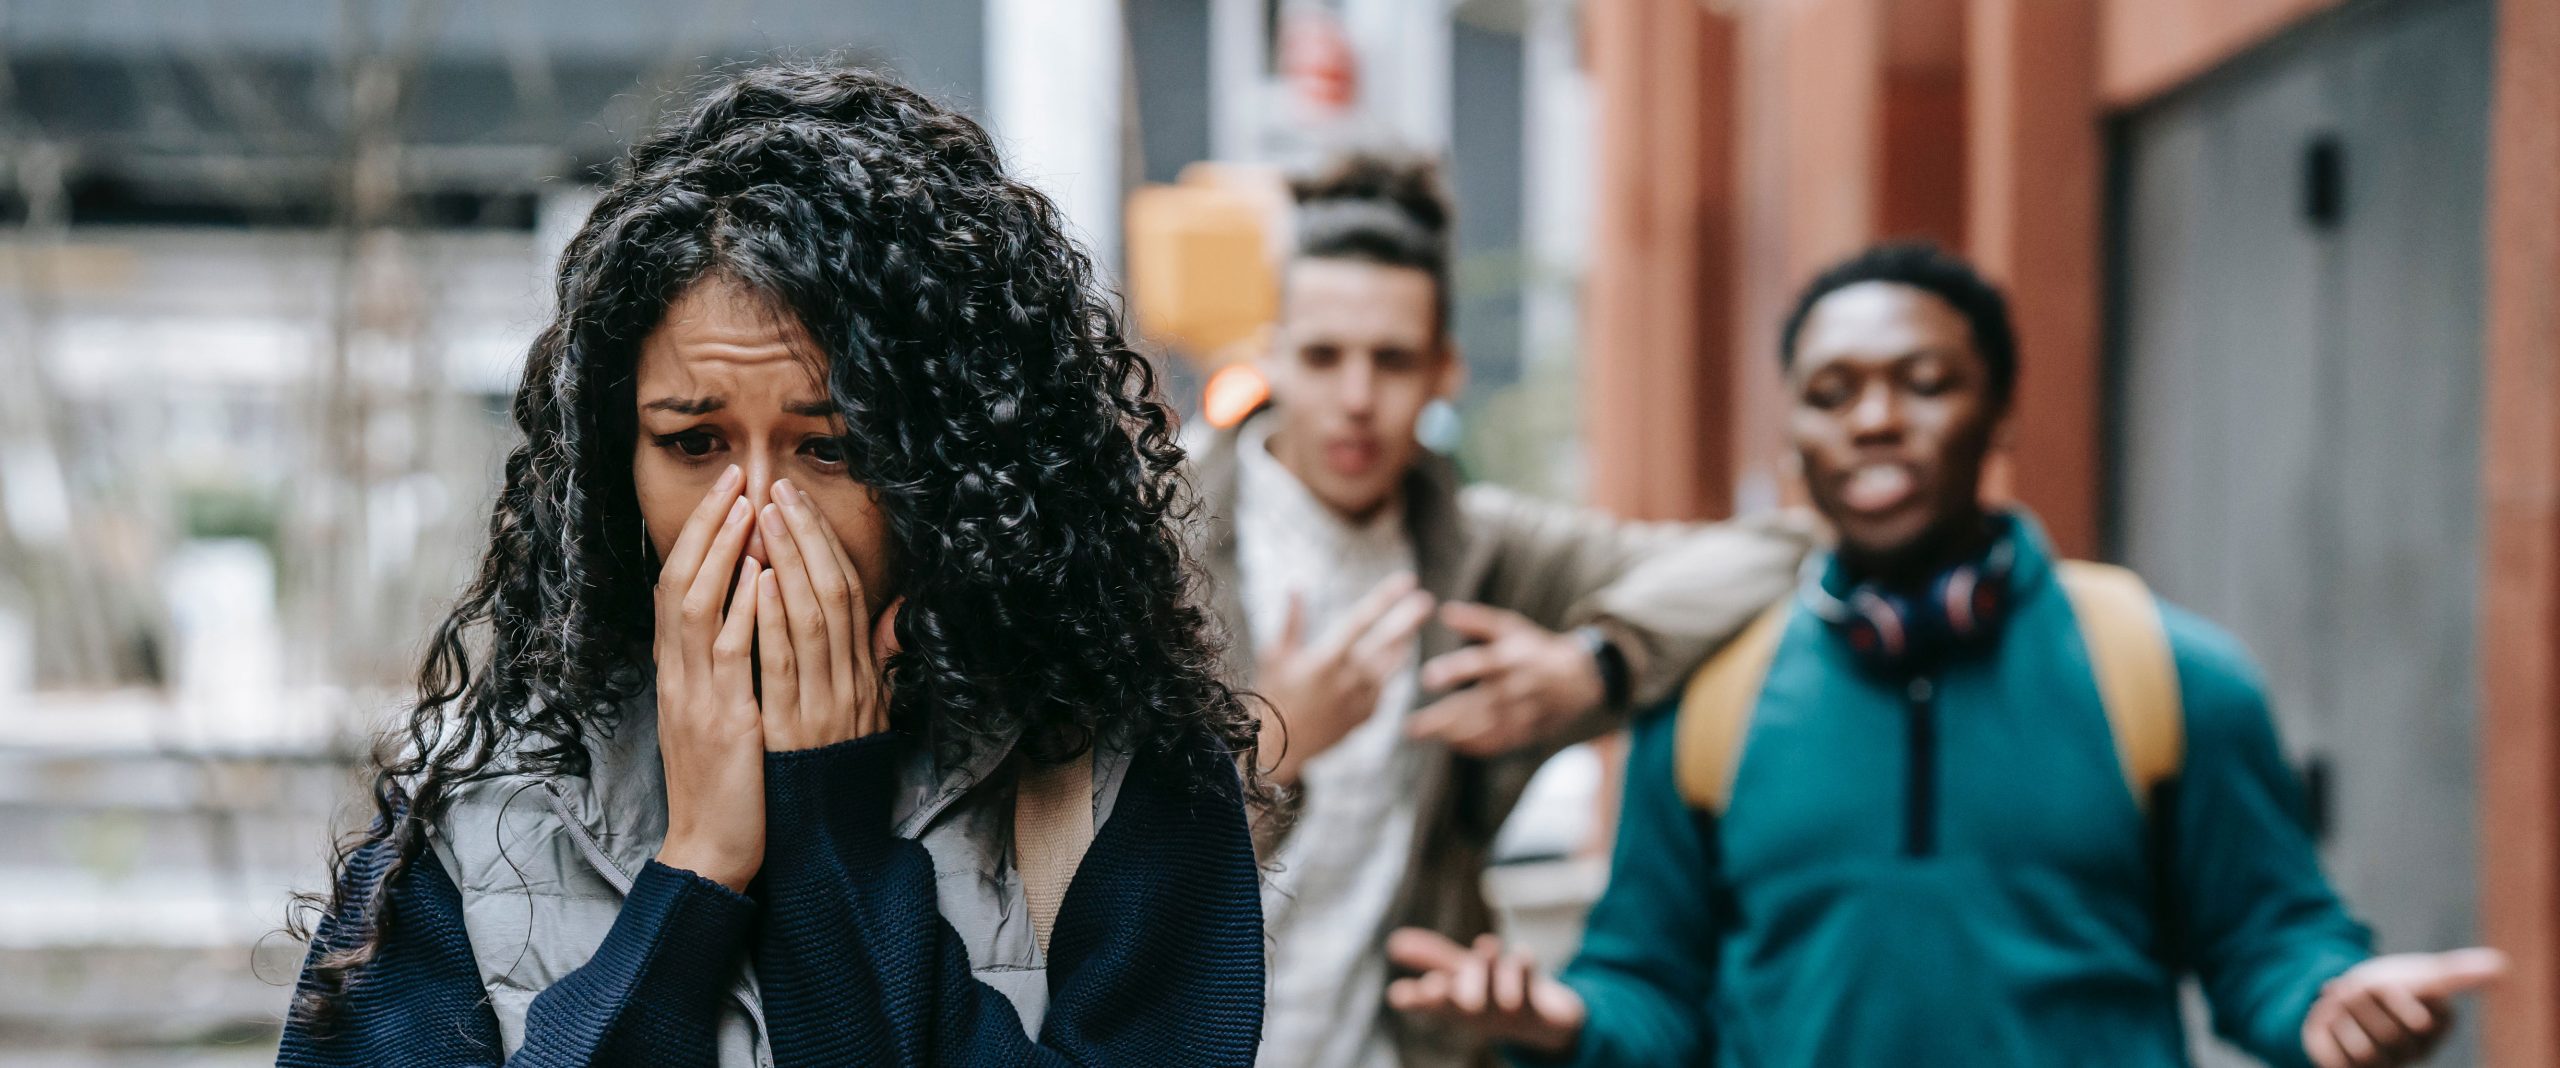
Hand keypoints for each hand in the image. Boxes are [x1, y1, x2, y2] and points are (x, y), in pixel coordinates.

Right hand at [650, 465, 768, 890]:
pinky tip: (760, 577)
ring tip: (747, 505)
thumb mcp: (727, 715)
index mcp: (679, 673)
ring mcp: (695, 697)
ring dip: (722, 552)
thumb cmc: (728, 784)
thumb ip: (734, 667)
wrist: (710, 850)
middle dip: (708, 526)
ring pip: (697, 607)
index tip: (729, 494)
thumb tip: (754, 616)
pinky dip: (743, 611)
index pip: (679, 588)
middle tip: (736, 476)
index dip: (701, 538)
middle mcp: (678, 676)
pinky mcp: (723, 722)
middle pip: (680, 582)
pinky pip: (728, 656)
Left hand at [754, 478, 898, 751]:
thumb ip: (879, 663)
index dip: (825, 544)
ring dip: (787, 562)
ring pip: (812, 619)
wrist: (823, 845)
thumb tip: (898, 614)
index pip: (850, 593)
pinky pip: (784, 665)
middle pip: (834, 594)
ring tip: (763, 518)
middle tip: (777, 490)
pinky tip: (758, 583)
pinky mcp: (793, 731)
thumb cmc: (834, 777)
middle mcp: (852, 685)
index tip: (799, 503)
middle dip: (805, 537)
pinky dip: (772, 619)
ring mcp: (825, 706)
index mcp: (865, 677)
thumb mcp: (870, 716)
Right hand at [1255, 573, 1434, 785]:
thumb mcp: (1274, 655)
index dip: (1384, 598)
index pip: (1361, 621)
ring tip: (1414, 626)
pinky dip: (1392, 672)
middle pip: (1385, 643)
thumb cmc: (1272, 695)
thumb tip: (1296, 585)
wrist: (1278, 747)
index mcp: (1325, 660)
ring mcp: (1359, 700)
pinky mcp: (1365, 716)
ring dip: (1404, 644)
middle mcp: (1347, 679)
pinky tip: (1397, 657)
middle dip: (1407, 619)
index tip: (1405, 580)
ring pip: (1391, 667)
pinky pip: (1385, 689)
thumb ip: (1291, 621)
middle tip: (1426, 600)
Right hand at [1385, 928, 1585, 1056]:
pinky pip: (1532, 986)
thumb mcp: (1462, 974)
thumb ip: (1431, 958)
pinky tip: (1523, 954)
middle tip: (1433, 986)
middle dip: (1449, 995)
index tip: (1398, 994)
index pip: (1431, 1004)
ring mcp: (1509, 1013)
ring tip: (1487, 945)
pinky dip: (1526, 967)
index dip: (1416, 1000)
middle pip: (1462, 1005)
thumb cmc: (1496, 994)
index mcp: (1457, 1006)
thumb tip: (1393, 942)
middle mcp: (1480, 1013)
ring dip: (1492, 969)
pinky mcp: (1538, 1008)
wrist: (1549, 1023)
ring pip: (1498, 993)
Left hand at [1406, 603, 1607, 755]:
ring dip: (1452, 734)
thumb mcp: (1511, 628)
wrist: (1577, 679)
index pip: (1480, 665)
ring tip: (1421, 733)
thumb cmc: (1535, 648)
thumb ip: (1477, 621)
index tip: (1427, 677)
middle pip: (1476, 706)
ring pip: (1484, 729)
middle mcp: (1516, 689)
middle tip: (1410, 726)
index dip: (1454, 671)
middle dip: (1442, 718)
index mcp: (1511, 659)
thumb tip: (1443, 610)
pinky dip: (1474, 746)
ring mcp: (1522, 714)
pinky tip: (1450, 742)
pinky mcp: (1527, 731)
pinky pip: (1499, 743)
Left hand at [2303, 947, 2506, 1067]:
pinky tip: (2331, 1021)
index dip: (2393, 996)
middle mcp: (2411, 1054)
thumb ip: (2460, 973)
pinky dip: (2326, 1030)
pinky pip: (2334, 1057)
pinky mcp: (2347, 1067)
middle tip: (2355, 990)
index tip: (2387, 983)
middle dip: (2365, 1002)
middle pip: (2389, 1036)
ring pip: (2364, 1052)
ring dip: (2346, 1017)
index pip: (2417, 1022)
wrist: (2343, 993)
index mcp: (2434, 1032)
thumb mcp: (2423, 974)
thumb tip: (2503, 965)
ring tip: (2343, 1004)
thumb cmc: (2392, 985)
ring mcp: (2380, 1064)